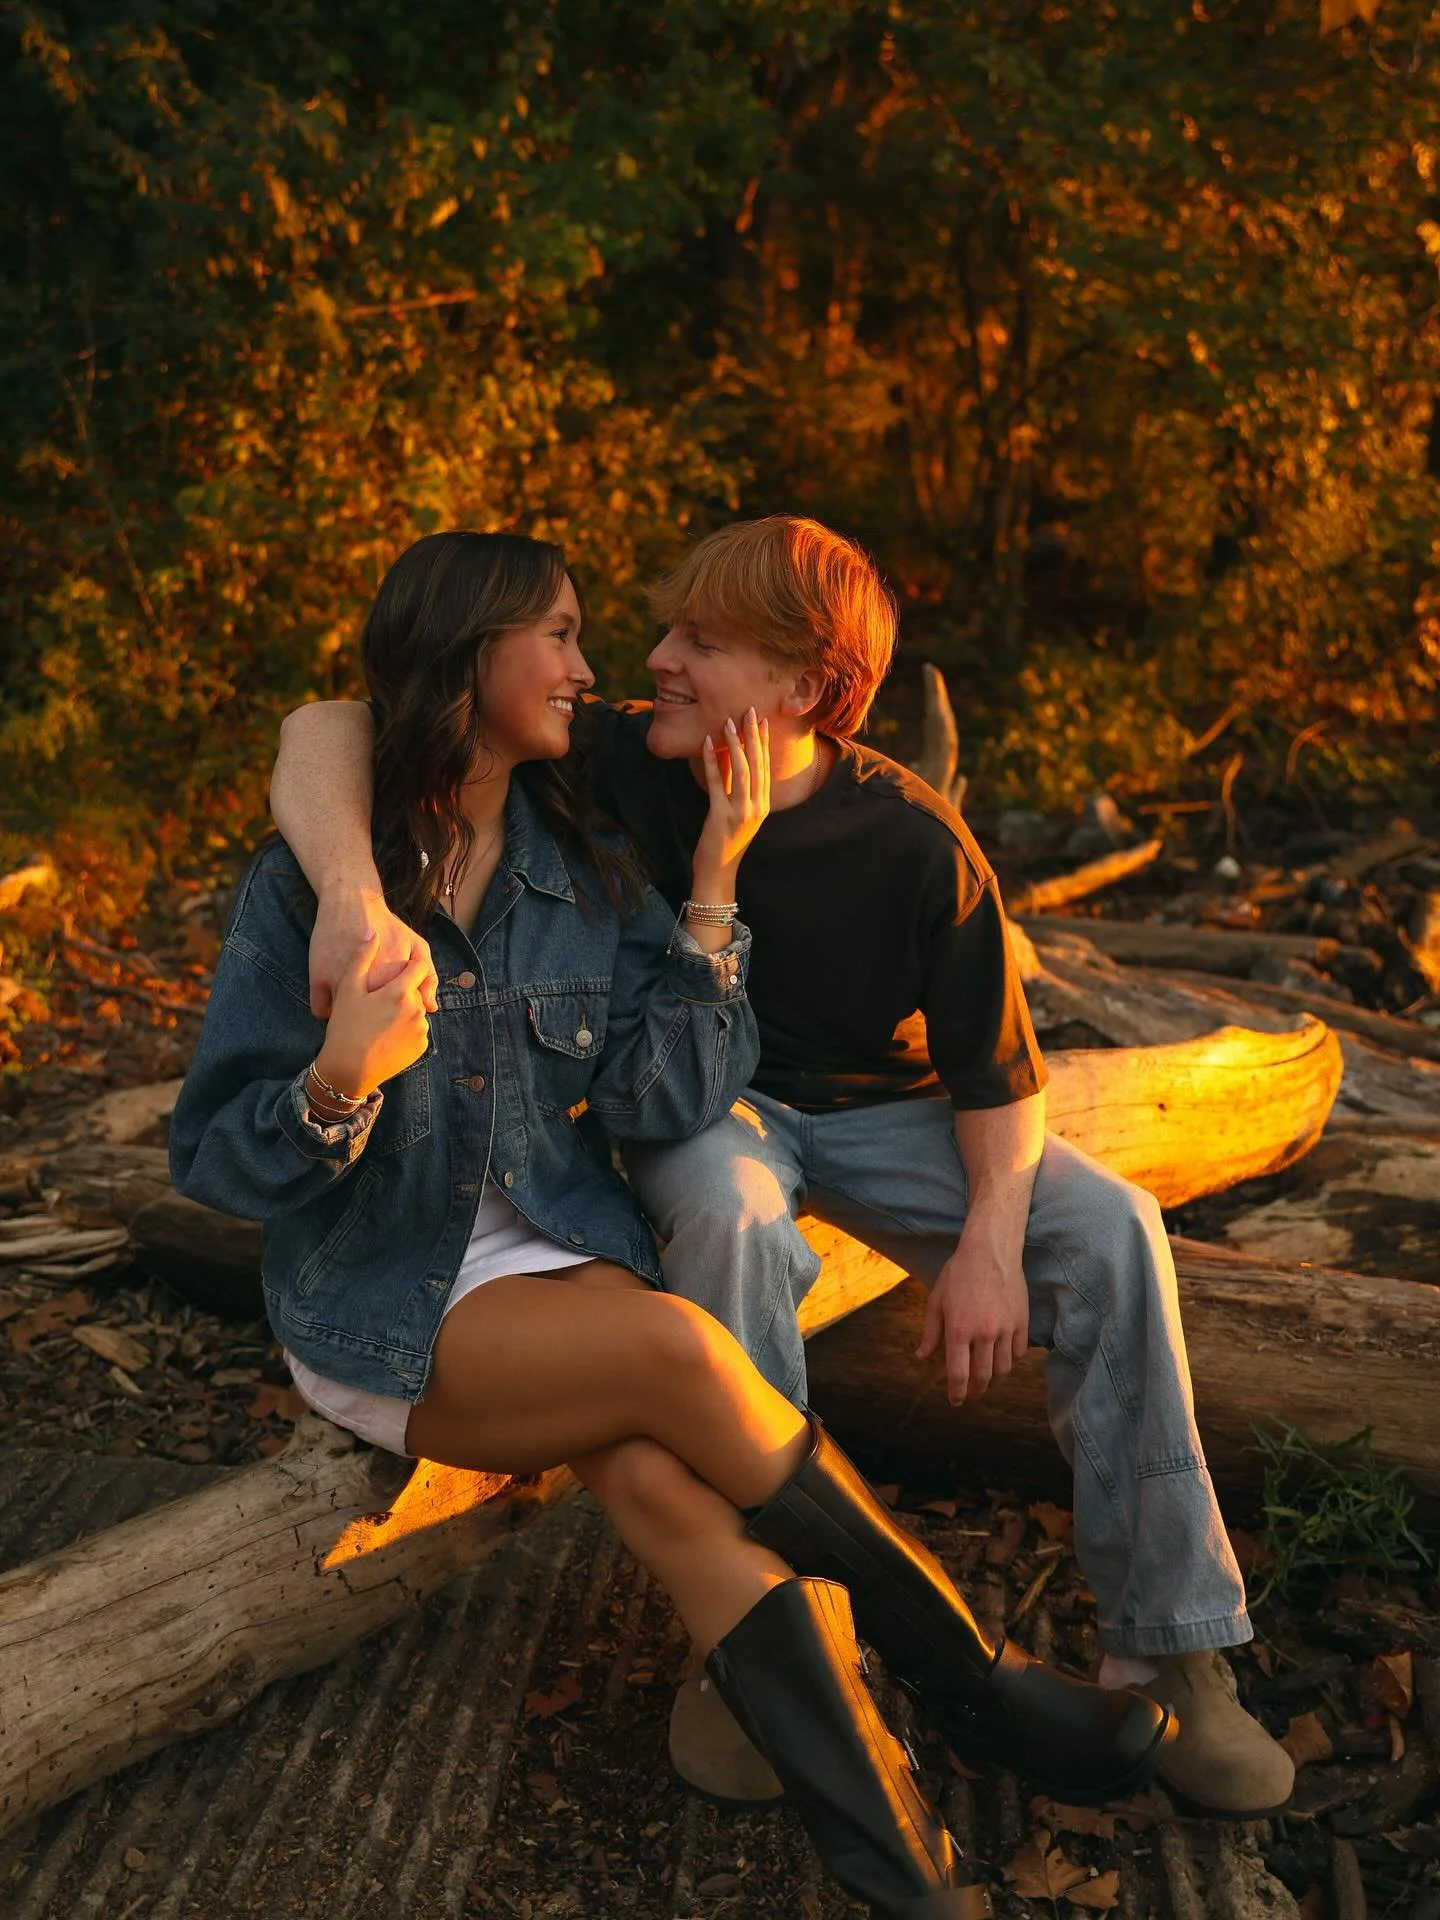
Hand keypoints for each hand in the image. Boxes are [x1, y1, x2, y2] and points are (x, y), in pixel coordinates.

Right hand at [309, 889, 437, 1019]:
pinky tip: (334, 997)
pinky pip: (322, 1011)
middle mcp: (368, 989)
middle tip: (368, 993)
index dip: (389, 1005)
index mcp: (394, 987)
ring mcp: (340, 984)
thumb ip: (427, 978)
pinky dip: (328, 1008)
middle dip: (370, 1012)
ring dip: (348, 1013)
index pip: (392, 1015)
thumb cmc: (387, 925)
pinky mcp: (318, 980)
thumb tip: (432, 1008)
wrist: (353, 900)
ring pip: (344, 1017)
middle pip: (368, 1019)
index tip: (386, 994)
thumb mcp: (417, 947)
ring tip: (353, 993)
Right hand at [314, 936, 433, 1097]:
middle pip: (416, 989)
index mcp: (401, 992)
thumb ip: (362, 957)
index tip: (395, 968)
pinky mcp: (421, 1047)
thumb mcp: (348, 989)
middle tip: (377, 1000)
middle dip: (401, 990)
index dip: (408, 965)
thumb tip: (372, 932)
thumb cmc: (345, 1027)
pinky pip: (415, 1029)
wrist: (347, 1071)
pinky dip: (404, 1027)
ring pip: (415, 1009)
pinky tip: (384, 1032)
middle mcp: (416, 1010)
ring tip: (378, 1018)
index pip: (419, 966)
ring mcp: (421, 1030)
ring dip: (403, 1009)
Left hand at [692, 708, 770, 894]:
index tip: (762, 721)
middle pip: (758, 764)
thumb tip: (731, 761)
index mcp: (763, 805)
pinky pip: (716, 783)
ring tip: (729, 723)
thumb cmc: (725, 843)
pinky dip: (712, 762)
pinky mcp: (721, 816)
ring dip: (736, 744)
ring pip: (743, 771)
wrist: (718, 873)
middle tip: (749, 711)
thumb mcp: (738, 814)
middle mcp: (757, 807)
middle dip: (754, 736)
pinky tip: (707, 744)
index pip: (766, 767)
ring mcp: (741, 812)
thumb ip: (737, 790)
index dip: (764, 743)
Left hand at [916, 1230, 1029, 1405]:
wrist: (990, 1250)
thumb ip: (930, 1332)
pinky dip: (1009, 1361)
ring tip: (986, 1379)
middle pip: (982, 1378)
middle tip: (971, 1394)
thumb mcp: (937, 1300)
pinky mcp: (1022, 1322)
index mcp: (959, 1330)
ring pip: (1003, 1370)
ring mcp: (1006, 1329)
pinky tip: (1002, 1358)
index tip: (955, 1401)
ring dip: (993, 1380)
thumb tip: (922, 1356)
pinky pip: (1018, 1353)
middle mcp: (984, 1334)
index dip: (957, 1393)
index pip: (958, 1375)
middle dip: (975, 1391)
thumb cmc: (959, 1273)